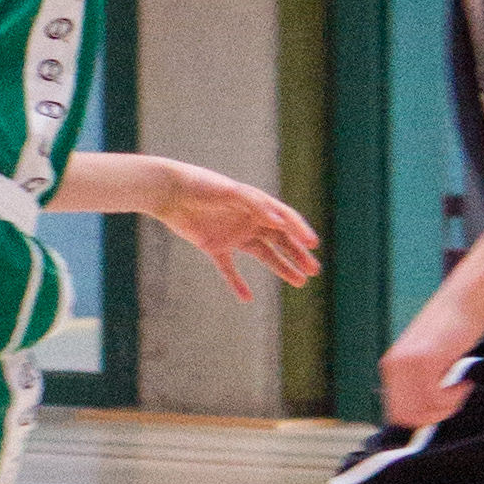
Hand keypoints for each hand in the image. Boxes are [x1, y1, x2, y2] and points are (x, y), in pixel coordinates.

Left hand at [152, 165, 320, 301]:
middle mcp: (248, 220)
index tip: (313, 244)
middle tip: (314, 270)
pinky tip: (246, 298)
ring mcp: (232, 234)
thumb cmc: (201, 184)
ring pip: (264, 254)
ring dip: (281, 267)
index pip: (285, 219)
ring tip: (300, 282)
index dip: (300, 230)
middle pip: (280, 239)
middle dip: (297, 254)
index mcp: (256, 204)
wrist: (168, 191)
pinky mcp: (214, 246)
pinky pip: (229, 268)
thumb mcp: (230, 192)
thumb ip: (255, 204)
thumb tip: (280, 222)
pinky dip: (236, 283)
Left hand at [378, 286, 483, 430]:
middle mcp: (393, 366)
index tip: (443, 407)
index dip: (422, 418)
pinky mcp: (424, 361)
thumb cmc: (454, 330)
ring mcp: (406, 363)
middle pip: (408, 418)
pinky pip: (436, 398)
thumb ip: (419, 383)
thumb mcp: (428, 359)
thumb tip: (422, 419)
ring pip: (423, 411)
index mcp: (390, 367)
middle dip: (434, 417)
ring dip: (447, 407)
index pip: (397, 414)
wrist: (465, 301)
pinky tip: (464, 381)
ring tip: (460, 387)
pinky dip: (454, 397)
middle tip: (454, 400)